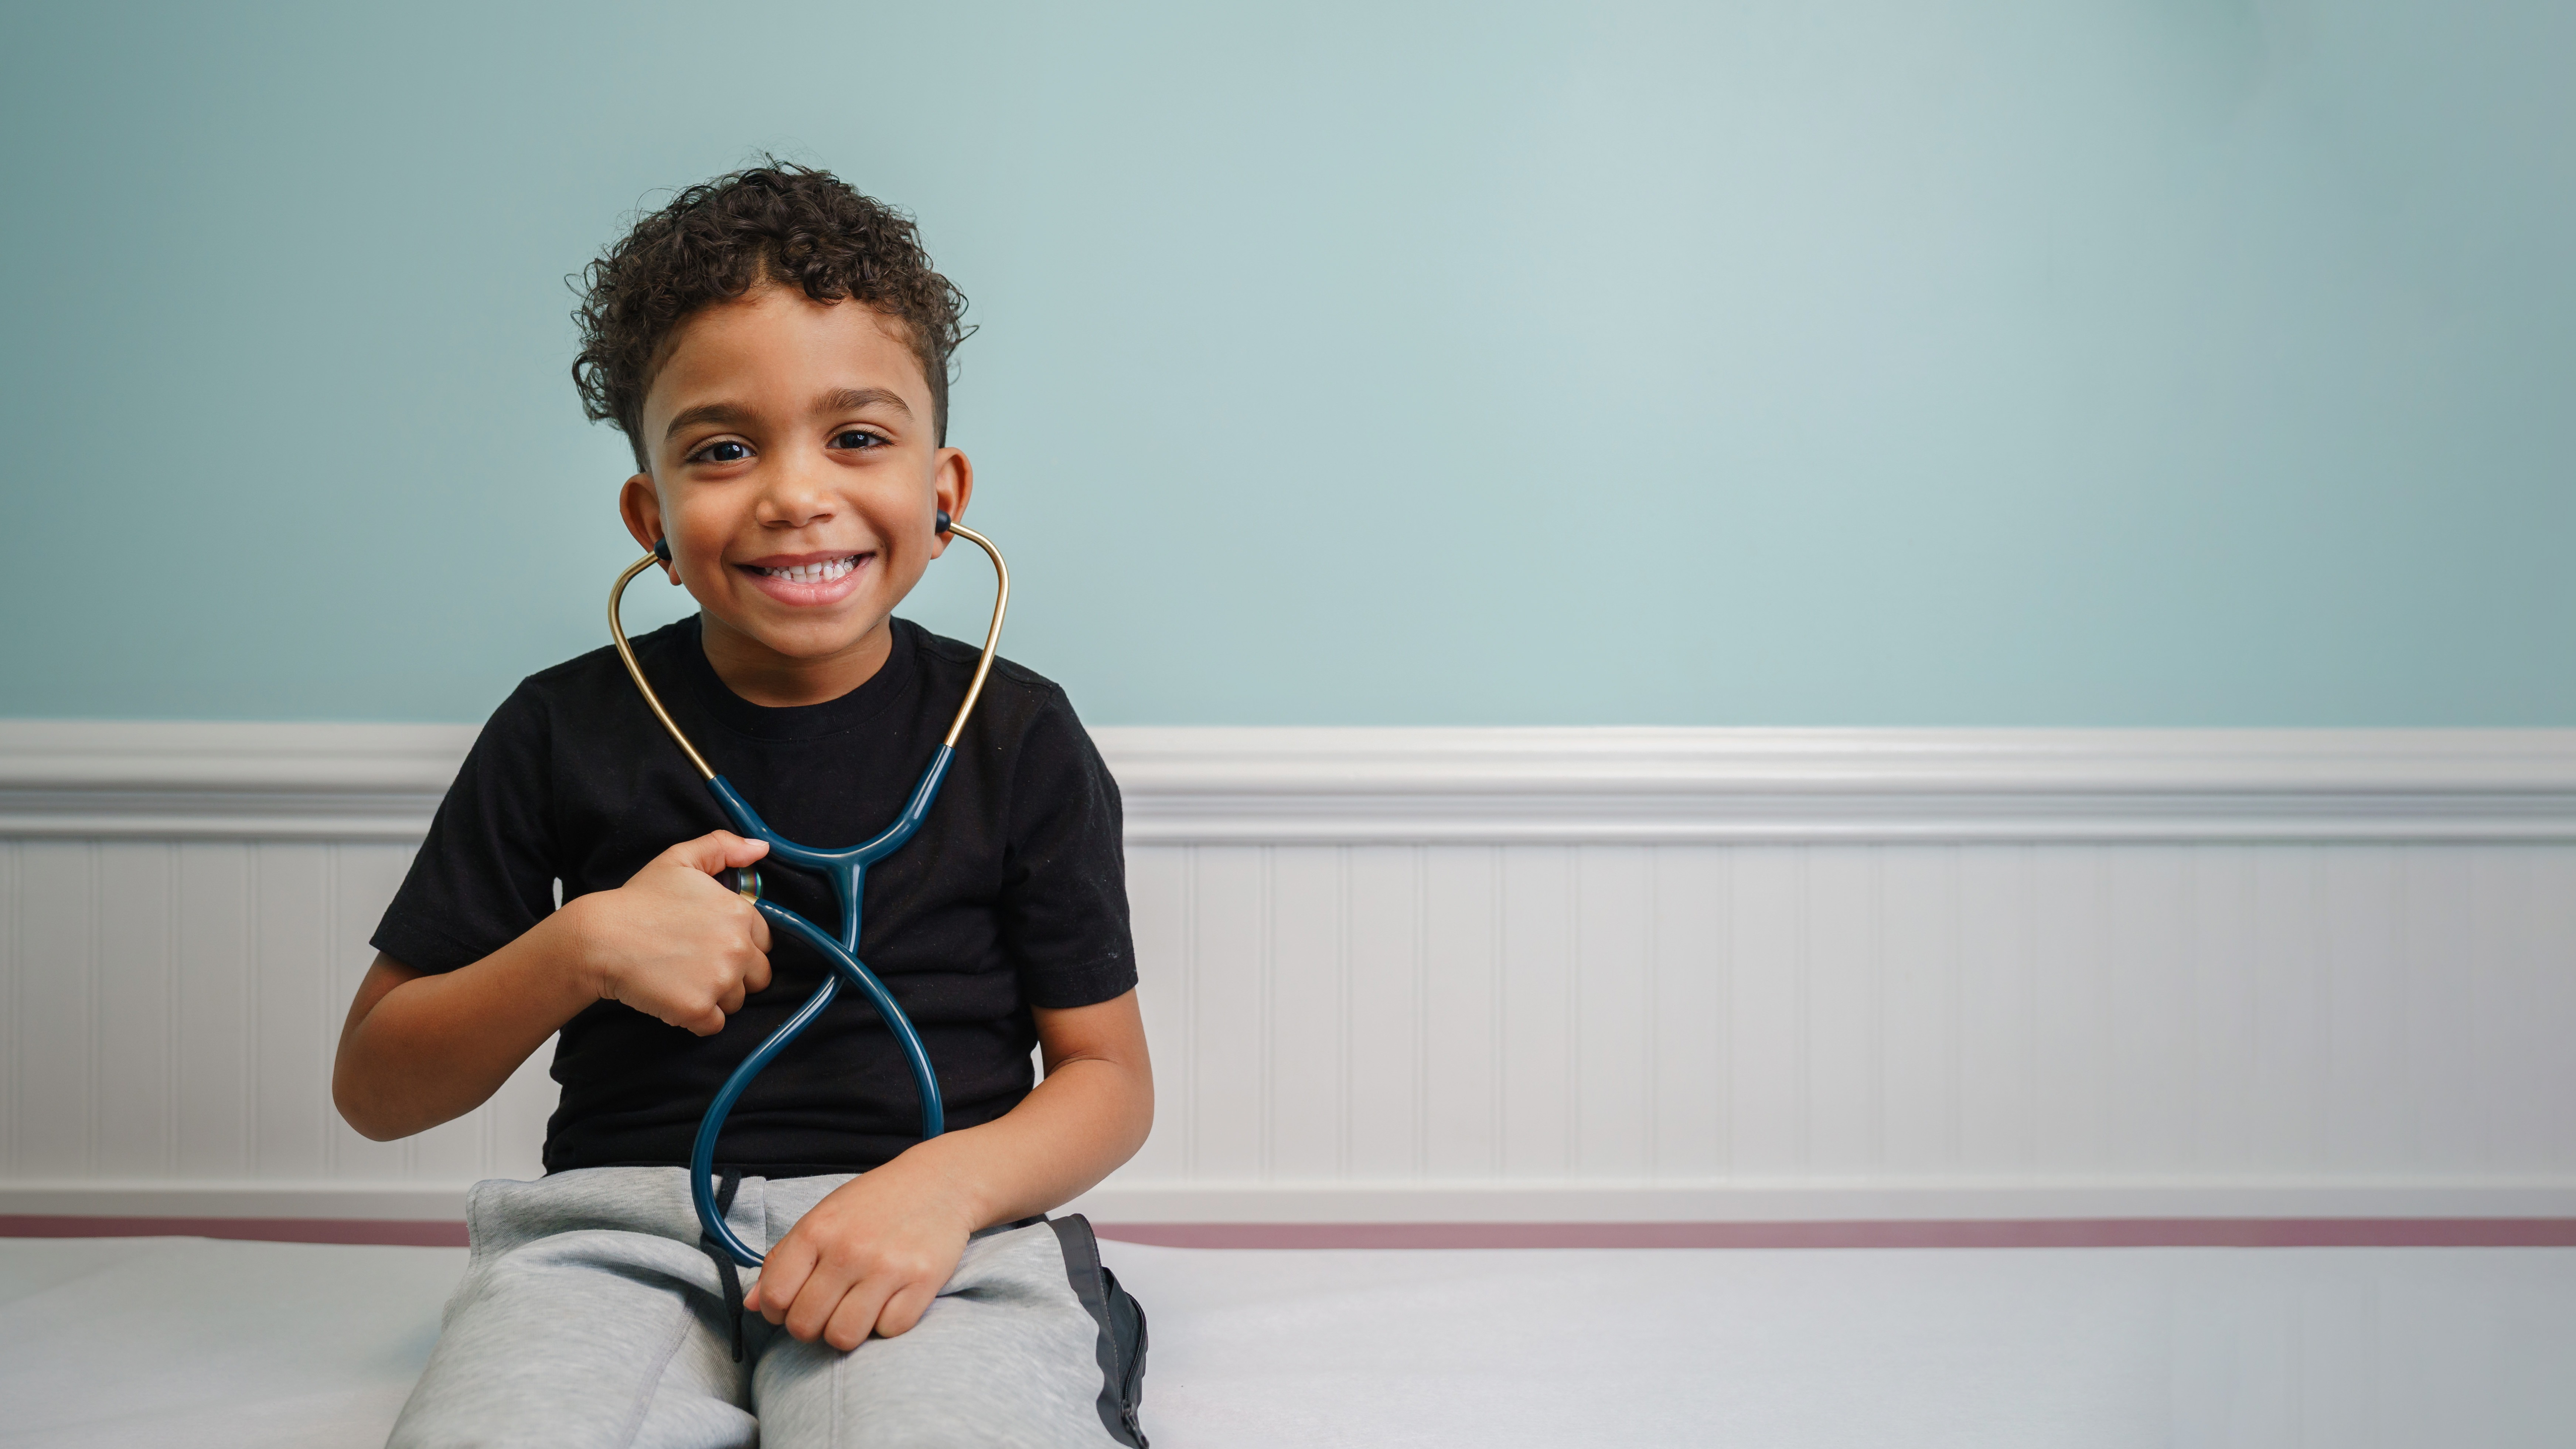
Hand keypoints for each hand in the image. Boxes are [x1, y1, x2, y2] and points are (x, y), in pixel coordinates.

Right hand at [573, 831, 772, 1034]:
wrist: (600, 938)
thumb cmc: (638, 900)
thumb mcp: (680, 859)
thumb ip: (723, 847)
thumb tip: (761, 847)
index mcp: (740, 913)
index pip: (764, 942)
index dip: (740, 945)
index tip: (711, 943)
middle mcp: (738, 948)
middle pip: (758, 976)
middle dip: (734, 974)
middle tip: (696, 964)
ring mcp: (720, 981)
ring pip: (736, 1002)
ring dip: (715, 996)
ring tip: (681, 978)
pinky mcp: (698, 1009)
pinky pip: (714, 1025)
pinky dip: (697, 1018)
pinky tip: (674, 997)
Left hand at [748, 1155, 975, 1348]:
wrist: (941, 1182)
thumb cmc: (876, 1202)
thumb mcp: (823, 1217)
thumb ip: (784, 1259)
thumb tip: (752, 1306)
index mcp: (817, 1230)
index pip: (776, 1296)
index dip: (777, 1312)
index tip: (791, 1305)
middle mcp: (849, 1250)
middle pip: (806, 1325)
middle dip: (811, 1327)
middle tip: (827, 1310)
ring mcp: (888, 1267)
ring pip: (844, 1336)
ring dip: (846, 1332)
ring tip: (855, 1310)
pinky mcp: (923, 1282)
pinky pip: (889, 1330)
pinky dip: (886, 1324)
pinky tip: (889, 1301)